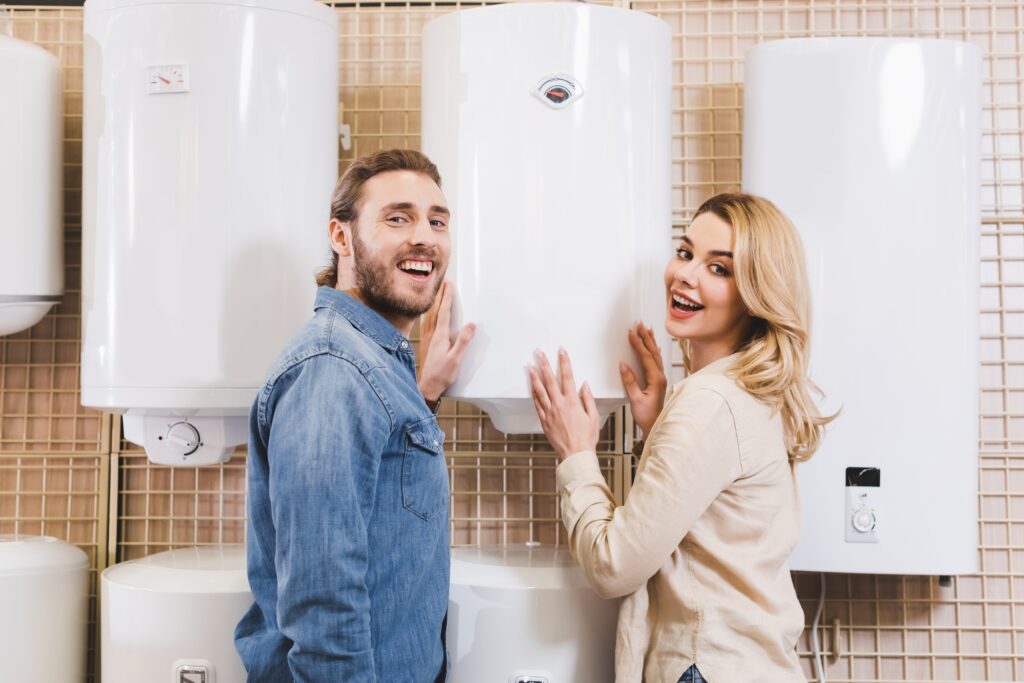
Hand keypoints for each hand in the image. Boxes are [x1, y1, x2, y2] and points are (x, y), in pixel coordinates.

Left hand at [418, 281, 475, 401]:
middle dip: (440, 295)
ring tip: (438, 292)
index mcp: (440, 335)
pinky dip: (430, 313)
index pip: (444, 312)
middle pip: (436, 310)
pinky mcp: (427, 343)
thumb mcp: (456, 358)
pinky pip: (428, 322)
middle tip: (444, 282)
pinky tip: (430, 314)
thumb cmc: (442, 374)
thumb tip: (471, 325)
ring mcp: (428, 338)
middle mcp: (432, 334)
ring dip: (435, 302)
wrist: (427, 386)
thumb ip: (463, 341)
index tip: (449, 285)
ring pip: (431, 315)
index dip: (447, 297)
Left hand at [529, 348, 600, 459]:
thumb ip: (588, 399)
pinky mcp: (544, 420)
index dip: (564, 362)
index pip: (567, 377)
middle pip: (550, 380)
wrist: (576, 454)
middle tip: (539, 353)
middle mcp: (559, 405)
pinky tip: (531, 386)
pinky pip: (537, 404)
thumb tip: (584, 385)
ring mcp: (550, 412)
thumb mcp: (593, 416)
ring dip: (534, 376)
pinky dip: (533, 393)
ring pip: (540, 390)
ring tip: (530, 365)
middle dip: (544, 364)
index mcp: (573, 402)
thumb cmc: (587, 437)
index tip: (561, 351)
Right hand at [618, 322, 666, 436]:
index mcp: (656, 379)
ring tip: (647, 330)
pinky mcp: (658, 381)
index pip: (646, 357)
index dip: (638, 344)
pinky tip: (652, 347)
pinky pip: (656, 361)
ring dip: (651, 342)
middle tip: (640, 325)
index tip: (631, 334)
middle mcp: (661, 377)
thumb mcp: (635, 399)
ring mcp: (660, 378)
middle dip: (646, 337)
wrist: (654, 426)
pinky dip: (653, 350)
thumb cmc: (647, 415)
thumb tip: (623, 366)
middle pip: (653, 352)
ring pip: (656, 355)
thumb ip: (630, 381)